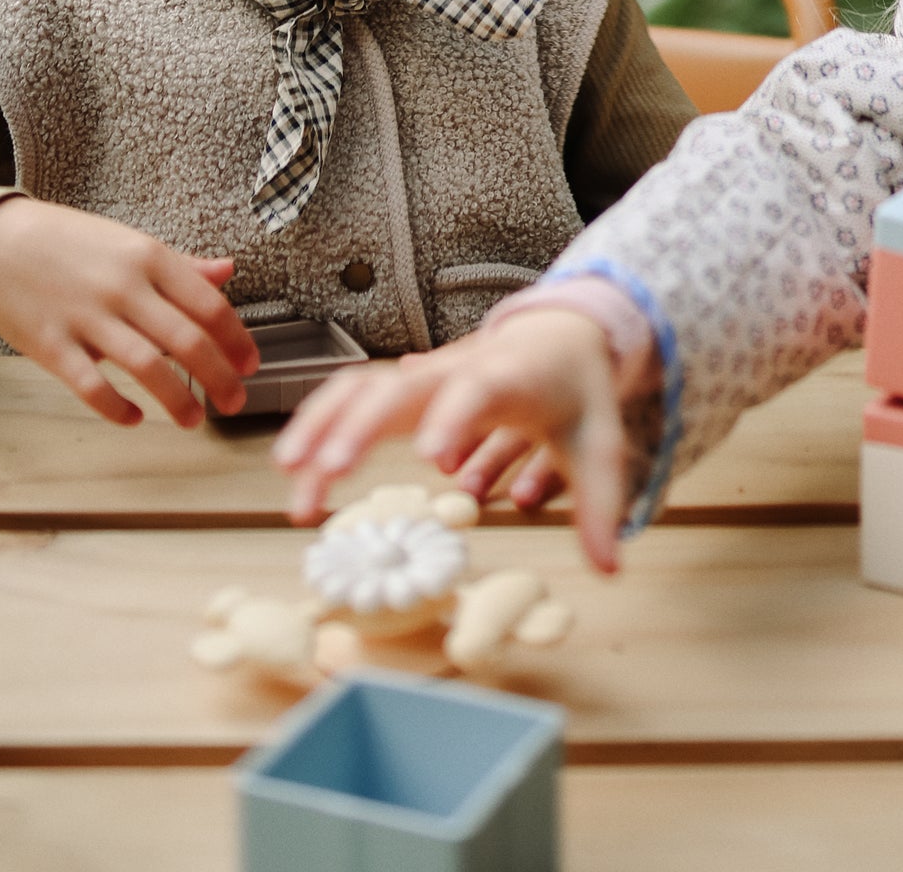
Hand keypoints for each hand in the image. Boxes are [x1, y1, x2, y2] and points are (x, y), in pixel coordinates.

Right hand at [0, 195, 258, 428]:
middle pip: (187, 340)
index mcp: (149, 258)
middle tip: (235, 402)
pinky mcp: (51, 346)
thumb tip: (228, 271)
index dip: (237, 339)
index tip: (251, 364)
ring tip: (193, 420)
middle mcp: (124, 287)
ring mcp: (86, 318)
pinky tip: (135, 419)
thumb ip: (181, 264)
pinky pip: (92, 386)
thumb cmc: (71, 244)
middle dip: (219, 378)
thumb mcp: (131, 243)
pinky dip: (118, 409)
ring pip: (147, 367)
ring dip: (177, 400)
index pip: (209, 305)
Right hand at [273, 310, 627, 571]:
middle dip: (357, 427)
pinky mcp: (403, 385)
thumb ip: (601, 506)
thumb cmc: (576, 390)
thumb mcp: (600, 445)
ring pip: (360, 387)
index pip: (475, 389)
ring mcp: (423, 373)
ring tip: (294, 481)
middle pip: (397, 387)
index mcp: (507, 377)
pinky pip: (352, 394)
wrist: (559, 332)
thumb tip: (608, 571)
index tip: (428, 454)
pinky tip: (299, 466)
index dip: (452, 416)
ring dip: (323, 426)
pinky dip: (321, 421)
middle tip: (324, 477)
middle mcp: (455, 369)